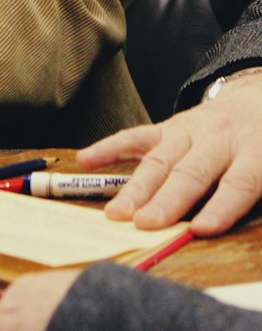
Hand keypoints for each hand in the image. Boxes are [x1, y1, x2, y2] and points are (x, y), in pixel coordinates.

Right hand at [77, 73, 261, 234]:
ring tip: (117, 213)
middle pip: (190, 172)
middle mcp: (217, 139)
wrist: (255, 101)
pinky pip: (135, 137)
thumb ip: (252, 191)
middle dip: (165, 200)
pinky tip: (86, 160)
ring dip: (136, 187)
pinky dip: (108, 148)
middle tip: (144, 224)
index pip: (238, 183)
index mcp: (254, 152)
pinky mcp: (166, 127)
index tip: (200, 229)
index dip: (220, 207)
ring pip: (159, 160)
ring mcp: (187, 130)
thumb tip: (227, 220)